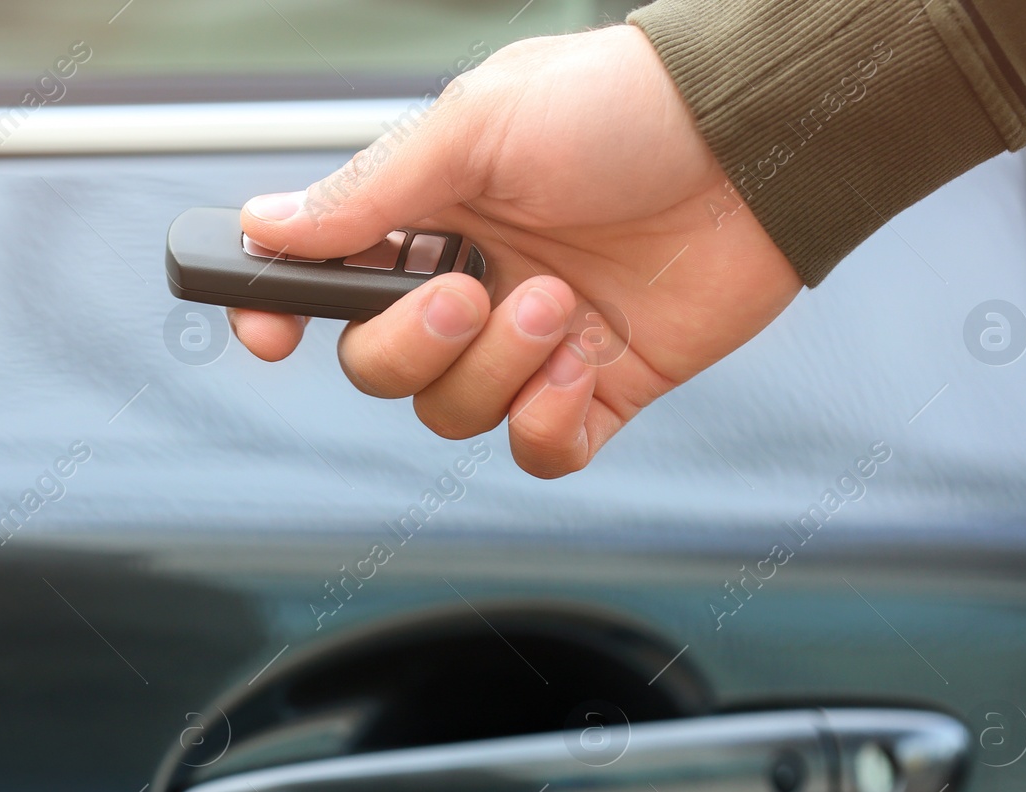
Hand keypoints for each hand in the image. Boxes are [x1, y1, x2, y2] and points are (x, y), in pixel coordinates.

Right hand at [231, 24, 800, 478]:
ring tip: (561, 303)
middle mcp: (471, 281)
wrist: (756, 142)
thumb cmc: (623, 107)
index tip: (270, 334)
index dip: (284, 314)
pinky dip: (546, 422)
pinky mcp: (600, 385)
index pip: (328, 283)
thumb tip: (269, 228)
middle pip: (381, 368)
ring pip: (456, 414)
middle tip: (470, 293)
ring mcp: (532, 341)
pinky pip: (539, 450)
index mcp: (427, 216)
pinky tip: (582, 362)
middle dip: (412, 347)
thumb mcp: (478, 128)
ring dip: (497, 371)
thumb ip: (370, 193)